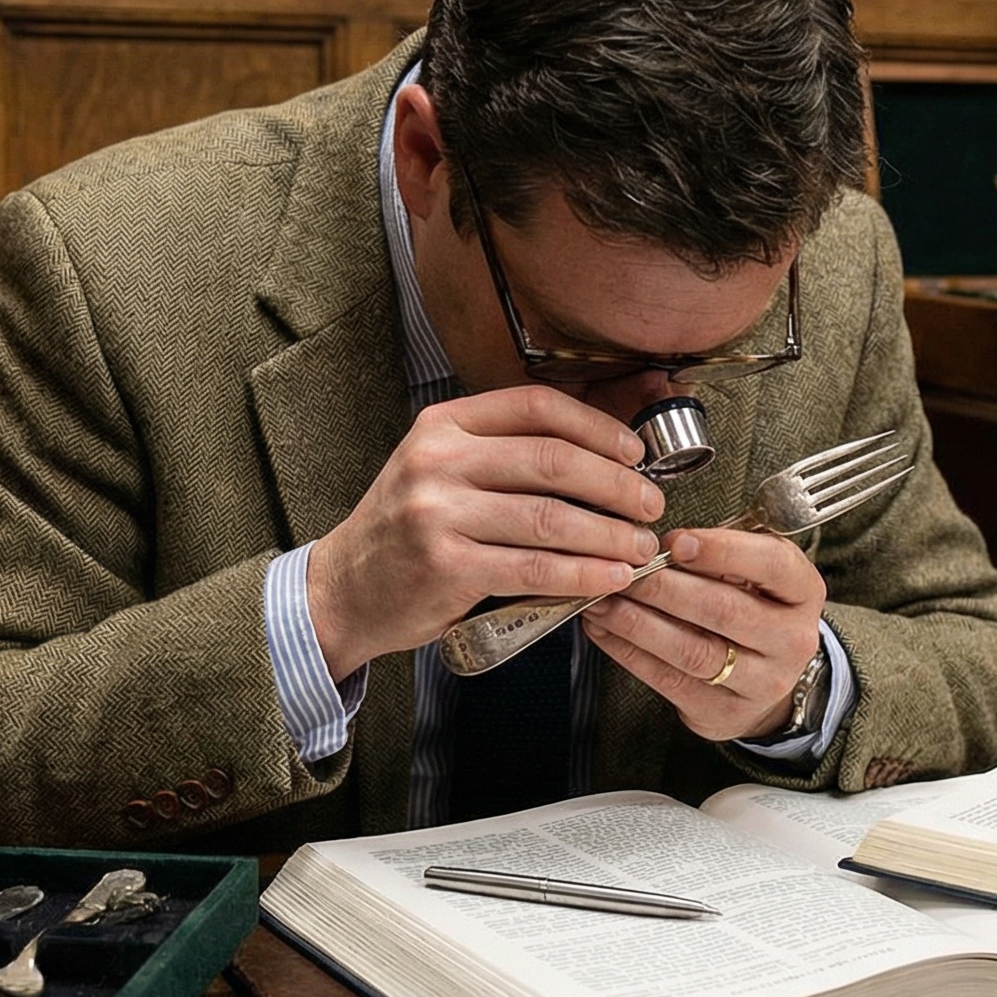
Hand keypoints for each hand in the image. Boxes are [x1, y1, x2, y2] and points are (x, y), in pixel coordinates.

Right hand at [306, 386, 662, 678]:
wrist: (344, 589)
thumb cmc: (408, 530)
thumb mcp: (441, 469)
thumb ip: (503, 454)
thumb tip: (601, 453)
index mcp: (443, 425)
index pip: (536, 407)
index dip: (597, 427)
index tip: (635, 453)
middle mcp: (438, 460)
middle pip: (553, 460)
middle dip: (616, 484)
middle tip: (651, 505)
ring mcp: (438, 512)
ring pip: (550, 517)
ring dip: (609, 534)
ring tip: (640, 547)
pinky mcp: (445, 566)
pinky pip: (533, 567)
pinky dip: (582, 574)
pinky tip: (610, 579)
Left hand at [581, 527, 824, 742]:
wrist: (768, 681)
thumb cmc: (752, 609)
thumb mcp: (755, 575)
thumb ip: (720, 556)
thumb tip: (657, 546)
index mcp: (803, 593)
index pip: (772, 564)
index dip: (721, 551)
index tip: (675, 542)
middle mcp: (792, 640)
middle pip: (724, 610)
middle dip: (665, 588)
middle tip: (624, 572)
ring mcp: (763, 682)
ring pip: (693, 651)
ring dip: (638, 624)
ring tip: (603, 602)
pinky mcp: (725, 712)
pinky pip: (670, 680)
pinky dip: (630, 653)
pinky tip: (605, 631)